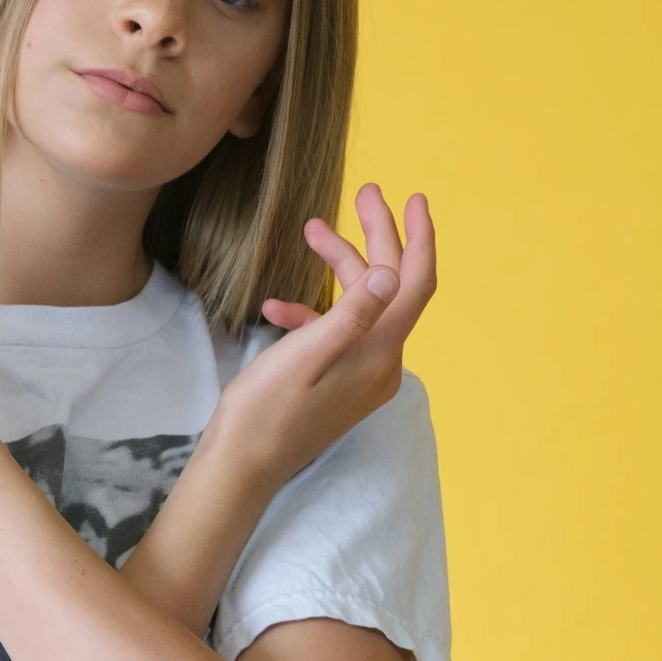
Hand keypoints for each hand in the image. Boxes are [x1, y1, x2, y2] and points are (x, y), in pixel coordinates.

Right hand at [210, 184, 436, 484]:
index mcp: (377, 354)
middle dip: (378, 238)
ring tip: (310, 231)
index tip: (414, 198)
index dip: (418, 238)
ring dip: (340, 267)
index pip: (414, 285)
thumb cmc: (264, 413)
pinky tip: (275, 307)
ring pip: (363, 305)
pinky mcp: (342, 382)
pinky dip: (314, 311)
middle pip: (391, 287)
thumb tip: (387, 274)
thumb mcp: (303, 357)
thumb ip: (348, 316)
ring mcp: (363, 375)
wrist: (243, 467)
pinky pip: (339, 332)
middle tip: (364, 193)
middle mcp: (381, 363)